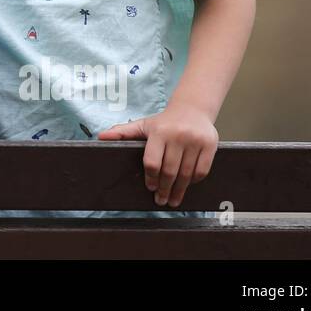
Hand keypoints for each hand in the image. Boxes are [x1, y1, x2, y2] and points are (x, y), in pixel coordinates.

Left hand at [97, 104, 217, 207]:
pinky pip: (202, 170)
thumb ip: (122, 132)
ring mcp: (195, 140)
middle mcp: (178, 135)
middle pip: (169, 171)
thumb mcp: (142, 125)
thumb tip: (100, 137)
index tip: (149, 188)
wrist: (192, 109)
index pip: (152, 162)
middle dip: (164, 189)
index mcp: (159, 132)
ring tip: (173, 200)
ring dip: (179, 190)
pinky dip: (194, 181)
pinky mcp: (210, 145)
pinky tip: (187, 186)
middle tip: (160, 201)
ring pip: (186, 173)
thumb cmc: (164, 122)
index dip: (150, 178)